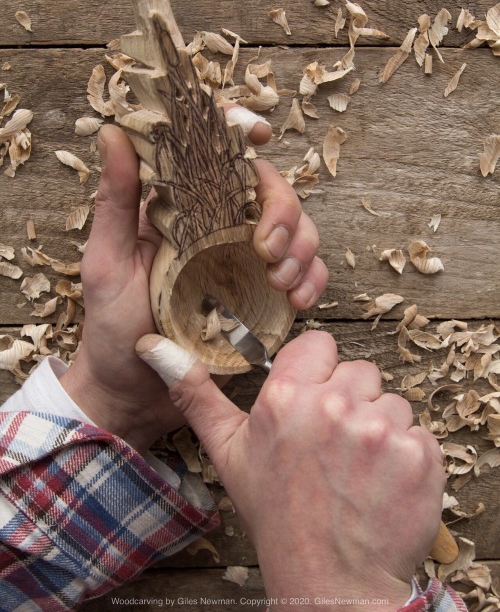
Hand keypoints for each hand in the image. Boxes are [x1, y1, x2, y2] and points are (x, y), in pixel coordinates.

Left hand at [61, 110, 327, 452]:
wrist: (135, 393)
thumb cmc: (113, 328)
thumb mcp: (106, 261)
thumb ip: (115, 201)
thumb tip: (112, 133)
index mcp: (181, 210)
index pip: (217, 155)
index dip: (241, 132)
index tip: (259, 134)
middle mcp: (217, 228)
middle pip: (269, 190)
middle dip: (283, 210)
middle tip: (268, 249)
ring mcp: (244, 262)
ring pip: (296, 228)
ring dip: (302, 246)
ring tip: (281, 281)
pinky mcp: (264, 296)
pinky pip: (304, 273)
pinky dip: (312, 279)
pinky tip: (298, 300)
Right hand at [136, 330, 445, 610]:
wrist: (328, 580)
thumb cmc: (277, 515)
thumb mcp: (228, 452)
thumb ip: (196, 395)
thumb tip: (155, 348)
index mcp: (286, 398)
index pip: (320, 345)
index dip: (319, 373)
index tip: (315, 402)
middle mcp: (333, 405)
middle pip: (360, 372)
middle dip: (351, 400)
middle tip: (334, 445)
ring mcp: (380, 429)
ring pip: (392, 402)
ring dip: (380, 429)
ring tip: (357, 468)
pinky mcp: (418, 455)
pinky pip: (419, 433)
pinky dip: (407, 456)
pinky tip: (383, 483)